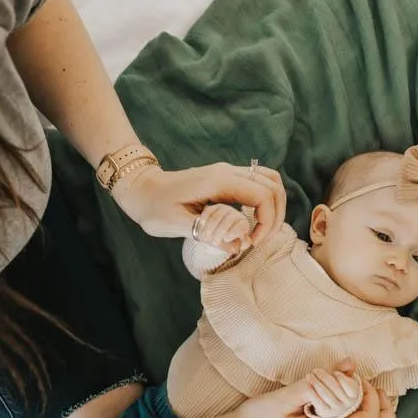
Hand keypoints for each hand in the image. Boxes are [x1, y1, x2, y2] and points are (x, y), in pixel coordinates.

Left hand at [112, 163, 285, 245]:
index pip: (262, 194)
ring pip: (269, 181)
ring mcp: (228, 174)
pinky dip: (263, 204)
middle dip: (275, 214)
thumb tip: (236, 245)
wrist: (142, 189)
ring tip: (259, 232)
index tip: (251, 241)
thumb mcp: (175, 223)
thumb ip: (206, 233)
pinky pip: (257, 186)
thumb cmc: (155, 207)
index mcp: (218, 181)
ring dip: (272, 208)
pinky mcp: (226, 181)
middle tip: (260, 239)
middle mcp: (227, 173)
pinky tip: (250, 224)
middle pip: (273, 184)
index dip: (266, 221)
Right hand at [192, 204, 251, 253]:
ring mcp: (224, 209)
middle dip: (220, 232)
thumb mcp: (237, 245)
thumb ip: (242, 244)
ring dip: (210, 228)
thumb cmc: (228, 242)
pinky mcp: (213, 208)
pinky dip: (204, 220)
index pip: (241, 225)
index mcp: (243, 223)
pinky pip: (208, 211)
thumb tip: (246, 243)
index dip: (234, 232)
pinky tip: (202, 227)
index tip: (226, 239)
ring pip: (217, 217)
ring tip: (206, 238)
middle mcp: (234, 214)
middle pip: (228, 221)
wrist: (215, 237)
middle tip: (214, 242)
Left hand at [303, 365, 361, 417]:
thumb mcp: (332, 375)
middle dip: (325, 377)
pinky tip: (307, 385)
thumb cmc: (323, 384)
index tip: (335, 372)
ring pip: (326, 394)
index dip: (343, 378)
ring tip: (309, 375)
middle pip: (336, 388)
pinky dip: (312, 392)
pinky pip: (318, 402)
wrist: (302, 402)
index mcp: (354, 394)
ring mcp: (336, 411)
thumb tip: (350, 360)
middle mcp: (347, 405)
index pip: (351, 387)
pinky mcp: (324, 414)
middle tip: (316, 370)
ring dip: (316, 382)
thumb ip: (340, 368)